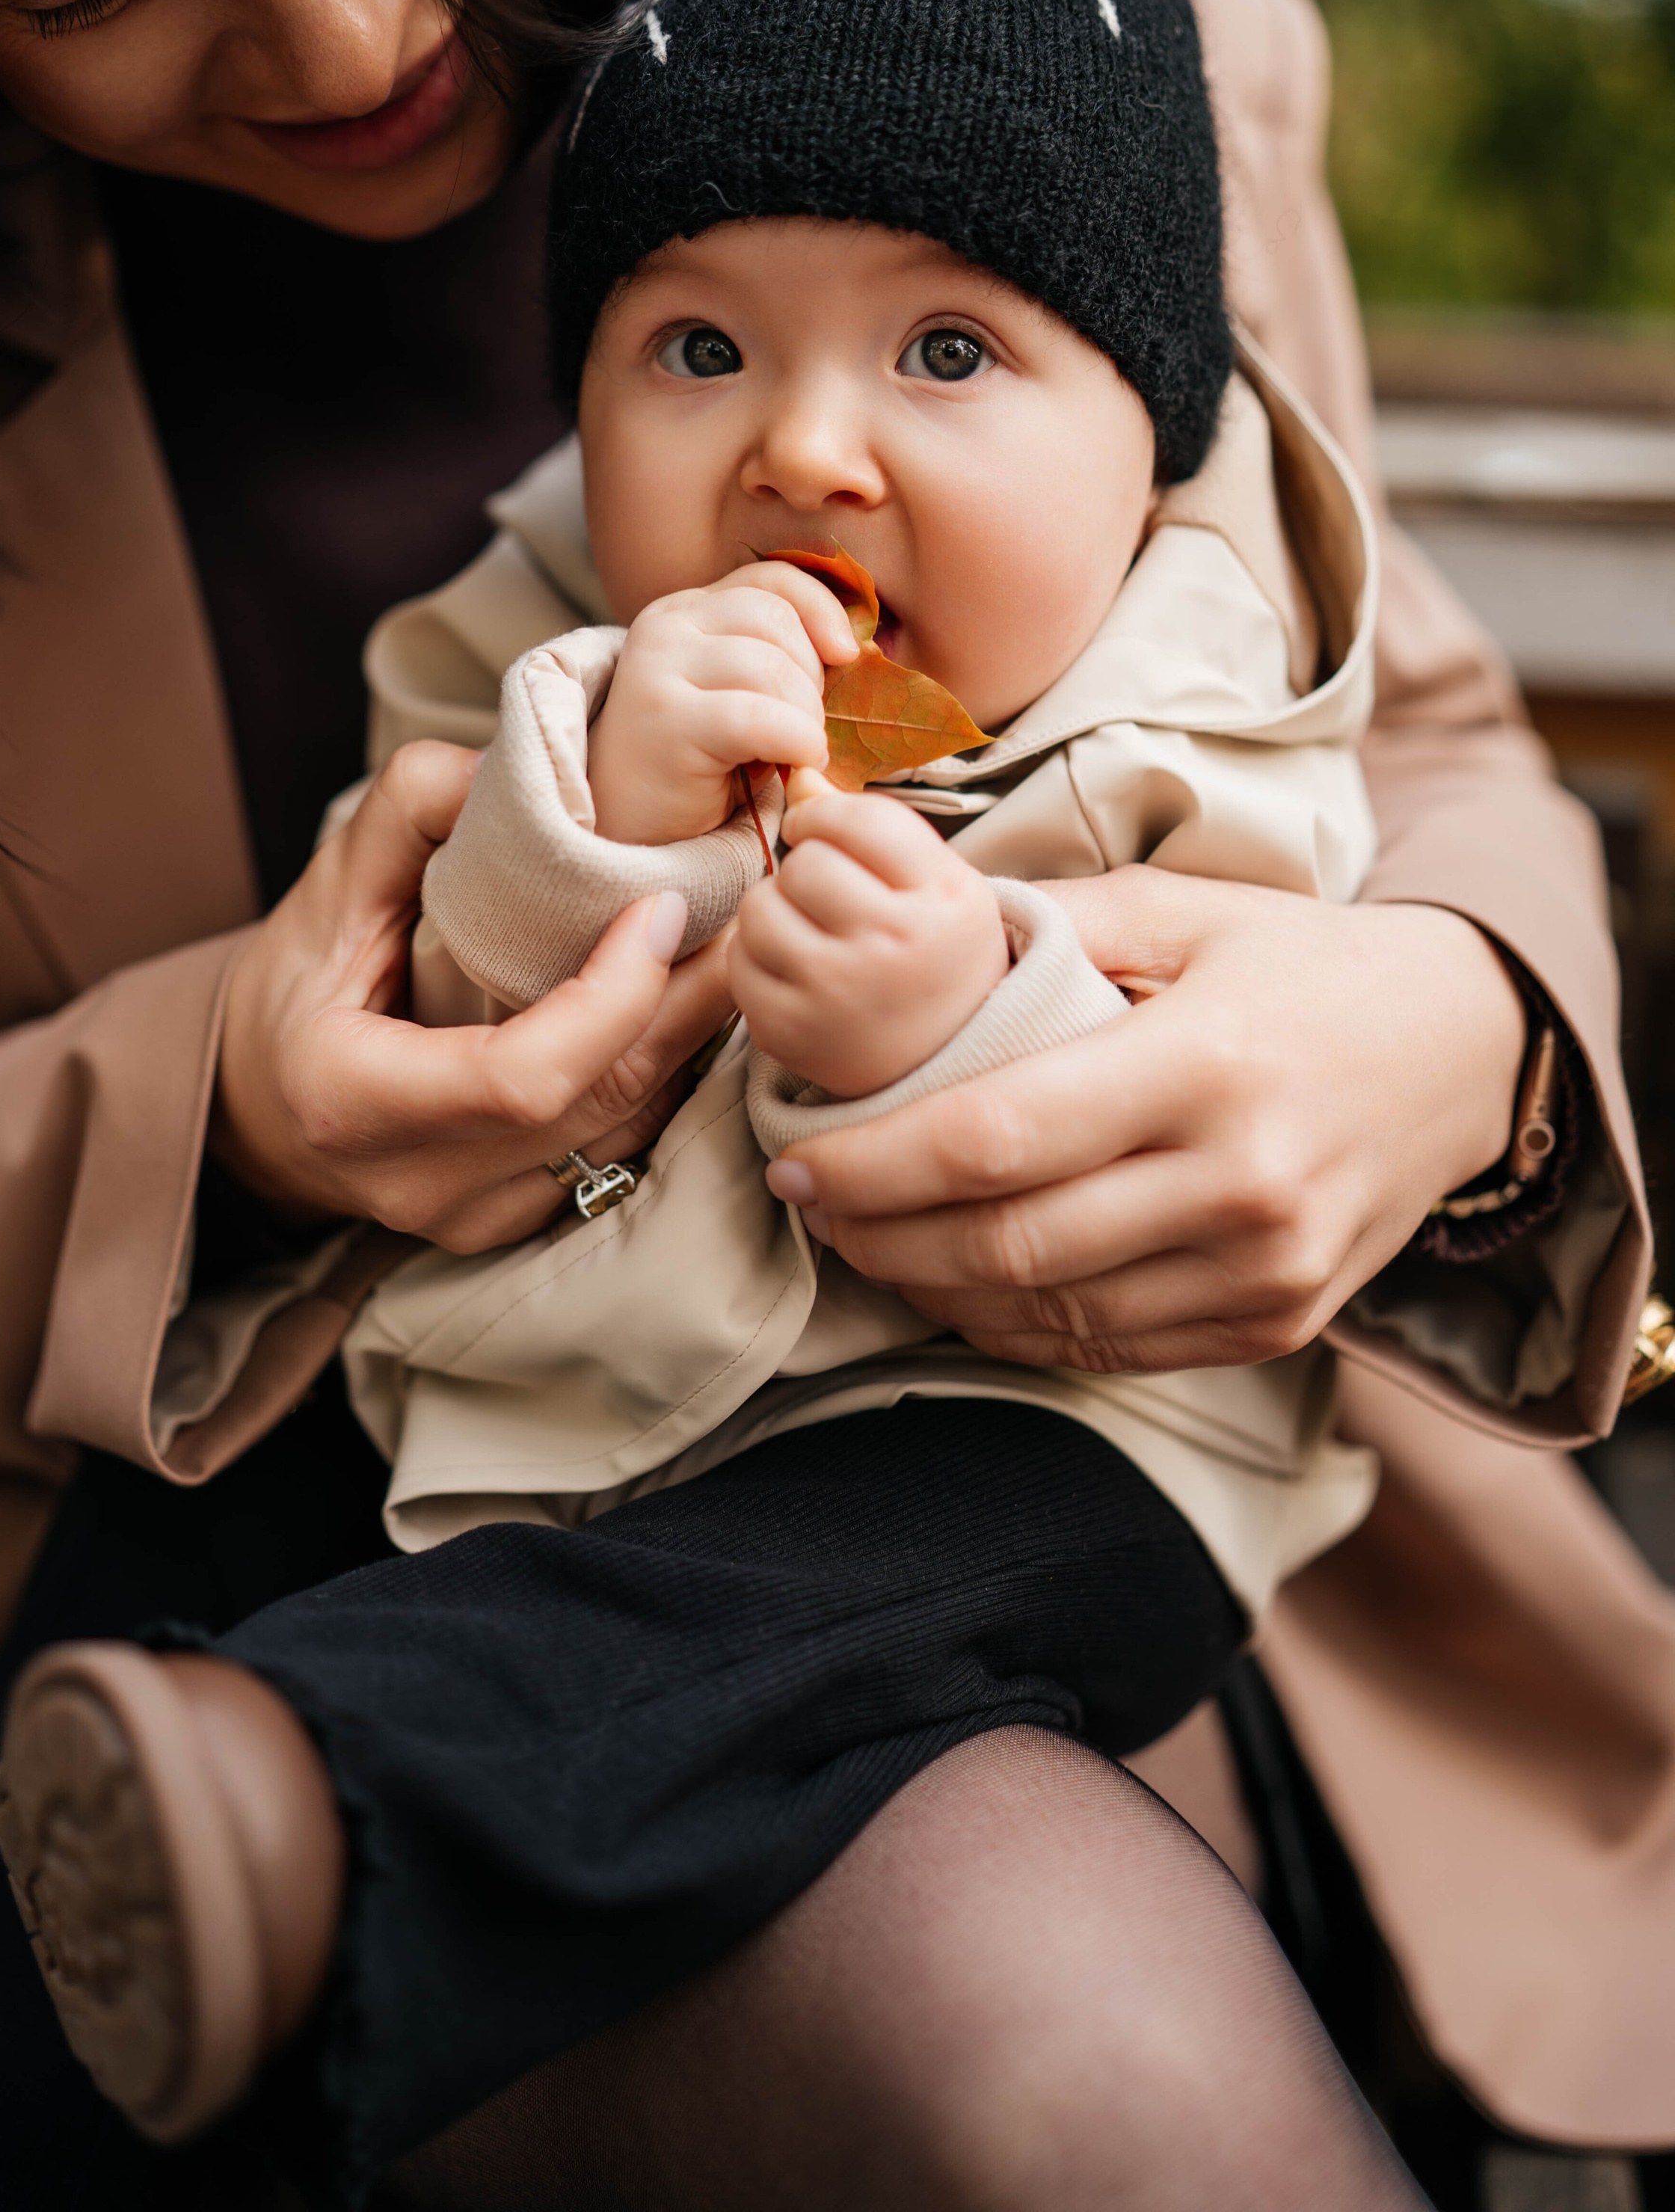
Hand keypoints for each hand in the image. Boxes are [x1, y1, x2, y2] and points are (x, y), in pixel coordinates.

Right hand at [214, 741, 734, 1250]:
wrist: (260, 1106)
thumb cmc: (292, 990)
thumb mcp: (326, 888)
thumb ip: (410, 812)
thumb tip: (510, 764)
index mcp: (356, 1102)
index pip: (521, 1077)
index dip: (610, 998)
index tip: (660, 907)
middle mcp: (420, 1182)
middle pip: (598, 1101)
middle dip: (688, 1000)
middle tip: (745, 902)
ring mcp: (472, 1217)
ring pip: (625, 1130)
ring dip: (692, 1036)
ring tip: (732, 941)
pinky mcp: (512, 1223)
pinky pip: (617, 1148)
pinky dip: (661, 1072)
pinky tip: (684, 1004)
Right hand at [587, 563, 858, 845]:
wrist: (634, 828)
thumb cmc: (702, 764)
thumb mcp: (742, 693)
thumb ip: (780, 656)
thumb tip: (856, 646)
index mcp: (687, 610)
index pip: (770, 578)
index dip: (822, 609)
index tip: (847, 655)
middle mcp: (666, 627)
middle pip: (776, 619)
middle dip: (812, 676)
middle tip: (805, 725)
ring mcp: (658, 668)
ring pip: (771, 668)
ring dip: (805, 716)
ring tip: (795, 750)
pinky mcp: (665, 719)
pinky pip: (759, 718)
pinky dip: (797, 741)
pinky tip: (798, 762)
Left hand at [733, 774, 1009, 1096]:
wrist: (944, 1058)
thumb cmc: (936, 950)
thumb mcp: (935, 879)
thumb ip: (870, 824)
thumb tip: (797, 777)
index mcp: (943, 901)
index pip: (859, 820)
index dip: (827, 815)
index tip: (828, 833)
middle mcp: (893, 950)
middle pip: (806, 864)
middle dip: (808, 866)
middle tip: (827, 892)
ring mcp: (836, 997)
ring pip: (760, 908)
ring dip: (776, 907)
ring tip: (809, 926)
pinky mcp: (789, 1033)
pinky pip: (740, 961)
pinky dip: (757, 955)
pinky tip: (793, 966)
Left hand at [763, 868, 1528, 1372]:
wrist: (1464, 1053)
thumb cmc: (1303, 965)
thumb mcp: (1187, 909)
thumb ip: (1048, 922)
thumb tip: (901, 915)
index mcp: (1201, 1066)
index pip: (993, 1140)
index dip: (872, 1165)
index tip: (794, 1161)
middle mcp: (1239, 1184)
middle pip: (1007, 1245)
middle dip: (880, 1237)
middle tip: (810, 1208)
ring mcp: (1264, 1271)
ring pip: (1050, 1316)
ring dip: (933, 1290)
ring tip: (867, 1242)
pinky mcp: (1276, 1324)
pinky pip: (1111, 1348)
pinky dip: (1016, 1327)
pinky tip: (960, 1283)